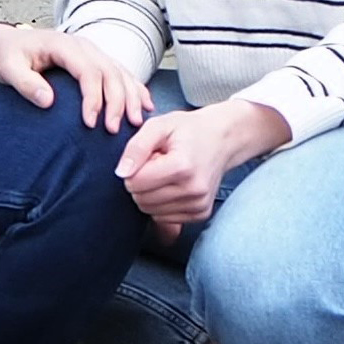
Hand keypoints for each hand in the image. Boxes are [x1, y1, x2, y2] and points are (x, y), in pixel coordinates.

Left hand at [0, 22, 151, 128]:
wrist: (10, 44)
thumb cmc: (9, 56)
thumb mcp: (9, 69)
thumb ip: (26, 84)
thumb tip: (49, 101)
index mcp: (64, 44)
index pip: (87, 71)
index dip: (93, 97)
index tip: (90, 123)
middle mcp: (84, 46)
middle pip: (110, 72)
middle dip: (117, 102)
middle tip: (113, 130)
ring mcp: (93, 52)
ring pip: (120, 73)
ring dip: (132, 97)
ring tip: (135, 123)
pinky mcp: (97, 61)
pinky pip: (122, 73)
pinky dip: (136, 89)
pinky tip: (146, 105)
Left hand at [114, 100, 287, 232]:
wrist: (222, 139)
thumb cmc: (188, 130)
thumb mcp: (159, 126)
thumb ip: (136, 147)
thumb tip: (121, 173)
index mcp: (182, 166)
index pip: (135, 182)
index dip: (133, 168)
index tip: (148, 156)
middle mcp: (193, 190)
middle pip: (141, 199)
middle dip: (141, 182)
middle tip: (158, 164)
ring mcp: (199, 204)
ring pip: (150, 211)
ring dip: (151, 193)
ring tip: (166, 173)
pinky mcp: (200, 214)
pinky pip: (163, 217)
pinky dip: (161, 203)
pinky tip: (174, 185)